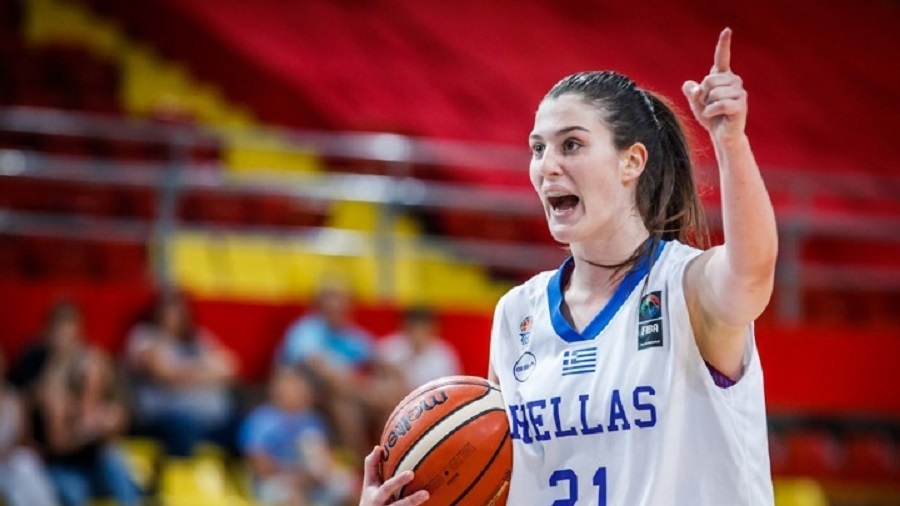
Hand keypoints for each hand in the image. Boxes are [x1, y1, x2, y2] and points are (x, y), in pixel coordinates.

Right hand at [359, 446, 428, 505]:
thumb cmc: (371, 497)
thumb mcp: (369, 483)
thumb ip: (372, 465)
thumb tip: (378, 447)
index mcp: (377, 497)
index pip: (387, 488)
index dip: (398, 481)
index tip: (411, 474)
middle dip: (411, 500)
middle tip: (426, 493)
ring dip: (415, 505)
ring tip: (427, 496)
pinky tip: (433, 504)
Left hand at [682, 28, 747, 142]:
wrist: (721, 133)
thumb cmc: (710, 116)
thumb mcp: (695, 103)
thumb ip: (692, 92)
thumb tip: (691, 86)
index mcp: (723, 76)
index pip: (722, 57)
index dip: (724, 44)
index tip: (727, 30)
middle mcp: (733, 81)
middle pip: (709, 80)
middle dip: (703, 94)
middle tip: (708, 104)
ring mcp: (739, 92)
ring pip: (714, 93)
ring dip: (707, 105)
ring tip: (713, 111)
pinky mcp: (741, 105)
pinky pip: (719, 104)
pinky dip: (710, 111)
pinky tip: (712, 115)